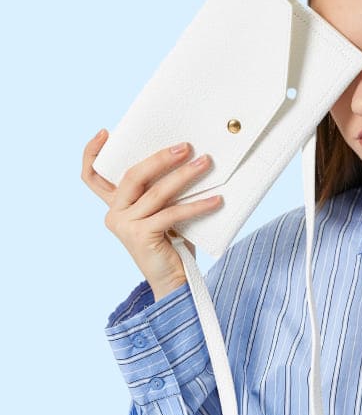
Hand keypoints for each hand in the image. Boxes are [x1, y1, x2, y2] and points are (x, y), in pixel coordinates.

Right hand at [81, 129, 222, 300]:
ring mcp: (125, 225)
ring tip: (205, 163)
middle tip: (186, 146)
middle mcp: (114, 214)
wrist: (173, 282)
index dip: (92, 153)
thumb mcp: (162, 213)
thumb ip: (161, 192)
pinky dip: (197, 205)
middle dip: (160, 157)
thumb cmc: (172, 243)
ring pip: (157, 192)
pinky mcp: (141, 236)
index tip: (105, 133)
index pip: (91, 177)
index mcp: (115, 206)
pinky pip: (173, 213)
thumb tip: (187, 160)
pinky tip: (216, 200)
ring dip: (185, 175)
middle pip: (133, 175)